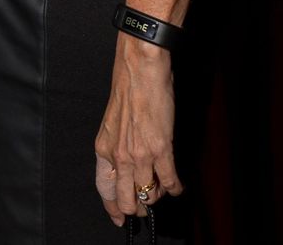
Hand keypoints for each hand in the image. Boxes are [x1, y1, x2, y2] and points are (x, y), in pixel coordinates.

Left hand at [94, 37, 182, 225]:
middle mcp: (118, 156)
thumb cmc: (128, 87)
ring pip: (150, 194)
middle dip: (138, 206)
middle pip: (127, 199)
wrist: (140, 66)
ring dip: (159, 194)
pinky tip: (178, 186)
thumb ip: (117, 145)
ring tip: (164, 187)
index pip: (104, 188)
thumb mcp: (113, 121)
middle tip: (147, 205)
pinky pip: (169, 181)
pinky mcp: (161, 150)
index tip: (119, 217)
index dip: (113, 207)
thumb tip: (126, 165)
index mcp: (104, 147)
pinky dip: (175, 188)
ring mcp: (139, 155)